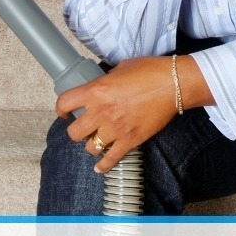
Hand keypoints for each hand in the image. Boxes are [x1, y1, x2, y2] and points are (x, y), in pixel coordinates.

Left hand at [56, 56, 178, 172]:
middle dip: (76, 131)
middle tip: (83, 128)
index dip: (61, 109)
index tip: (65, 112)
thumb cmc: (150, 71)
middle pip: (74, 132)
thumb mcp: (121, 68)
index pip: (64, 102)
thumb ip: (107, 79)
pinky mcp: (130, 140)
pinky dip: (103, 165)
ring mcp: (116, 128)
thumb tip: (102, 86)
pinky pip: (111, 159)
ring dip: (92, 145)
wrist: (174, 84)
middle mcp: (102, 111)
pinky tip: (100, 167)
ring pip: (90, 148)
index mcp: (96, 90)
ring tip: (98, 141)